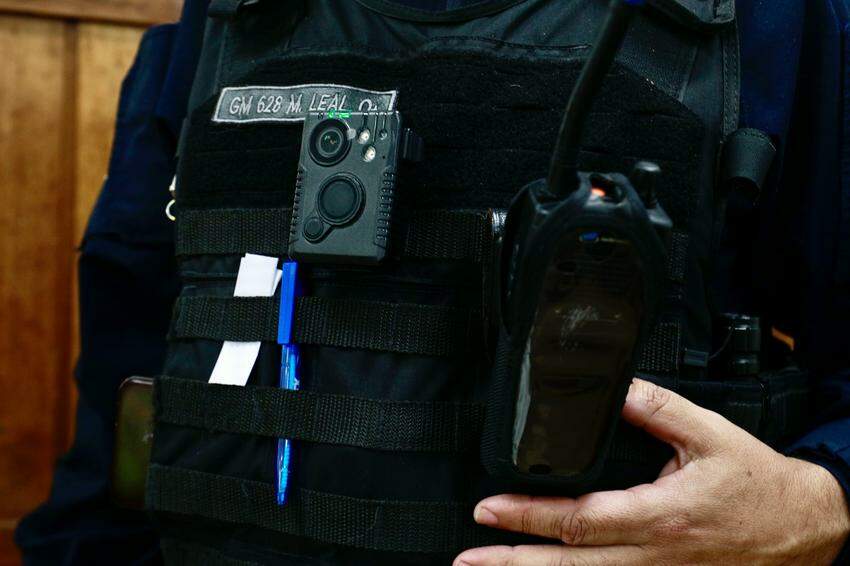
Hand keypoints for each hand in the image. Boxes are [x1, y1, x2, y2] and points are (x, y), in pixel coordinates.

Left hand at [456, 379, 849, 564]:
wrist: (803, 528)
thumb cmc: (756, 483)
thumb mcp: (709, 433)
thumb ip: (656, 407)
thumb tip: (611, 388)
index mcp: (658, 516)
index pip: (579, 519)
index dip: (529, 515)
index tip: (489, 509)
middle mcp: (651, 556)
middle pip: (569, 563)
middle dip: (513, 562)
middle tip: (469, 558)